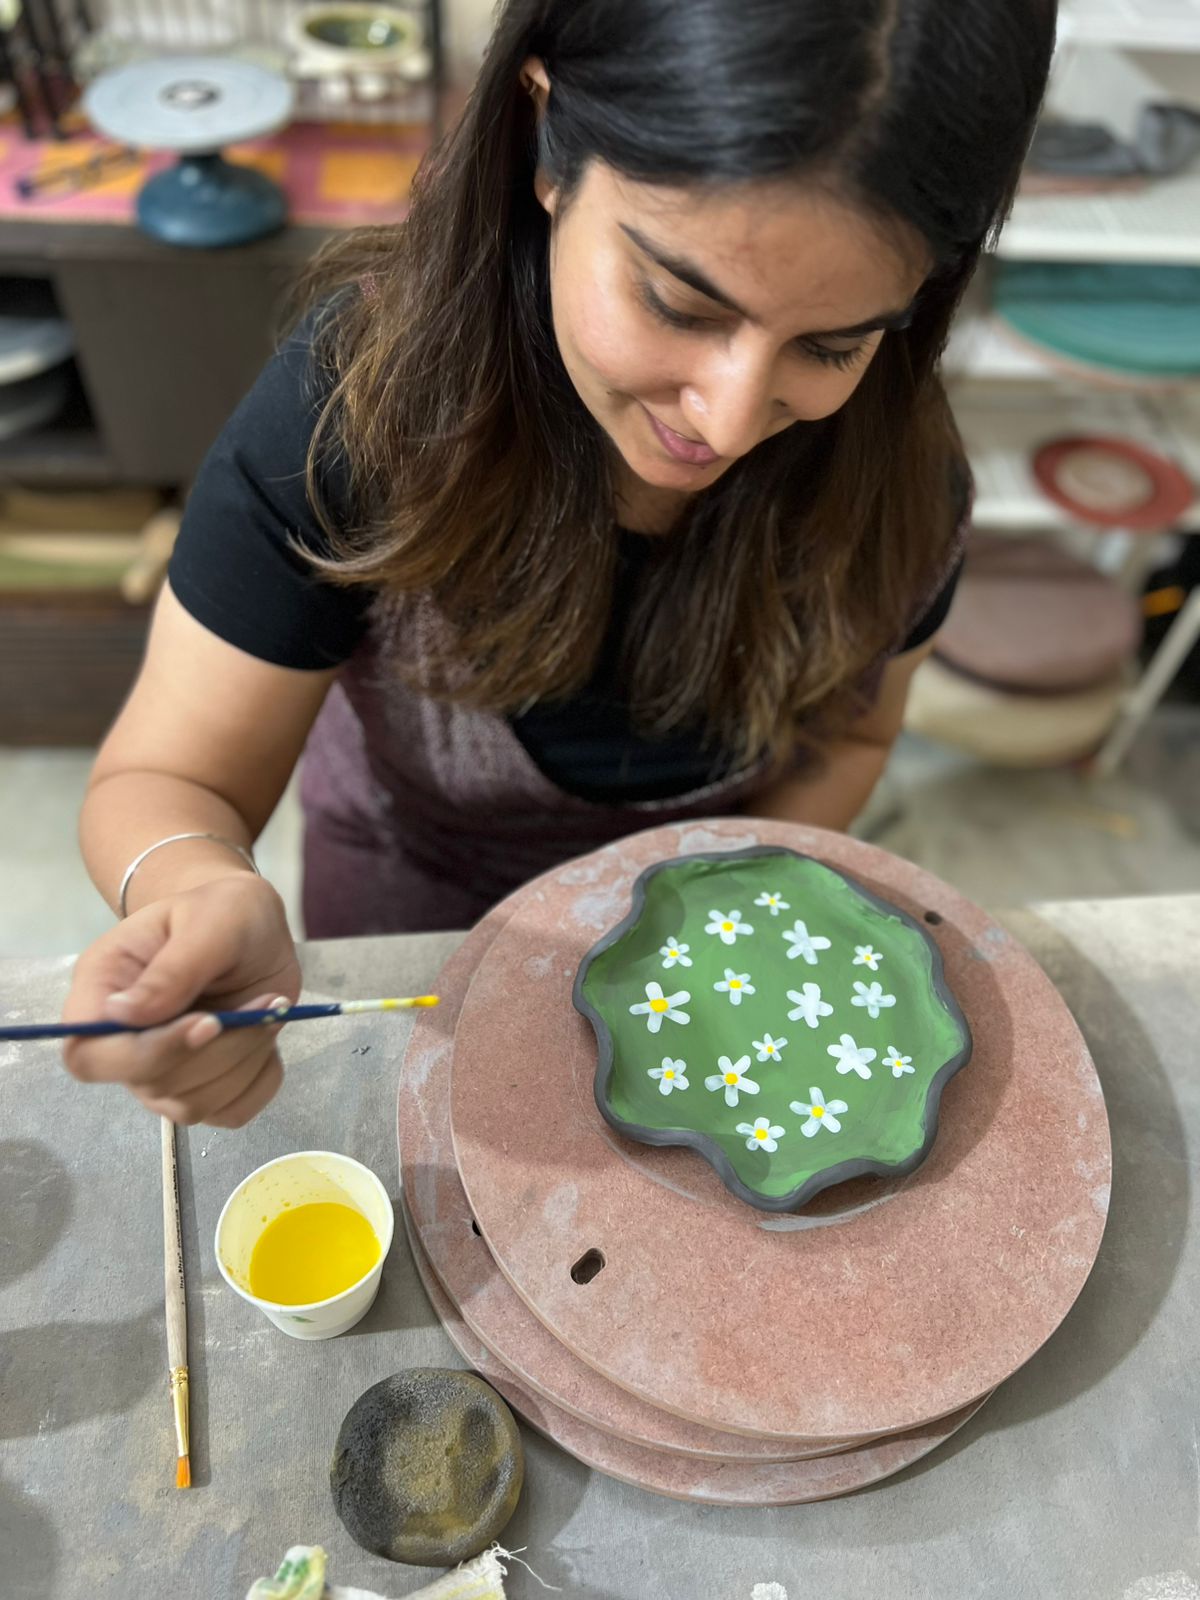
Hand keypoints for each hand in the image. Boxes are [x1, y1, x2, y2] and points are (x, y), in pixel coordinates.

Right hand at [62, 875, 301, 1127]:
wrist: (254, 927)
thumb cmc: (223, 912)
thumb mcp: (210, 920)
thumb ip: (172, 969)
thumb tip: (123, 1015)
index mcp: (102, 991)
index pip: (91, 1055)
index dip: (143, 1054)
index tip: (207, 1022)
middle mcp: (122, 1041)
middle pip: (152, 1084)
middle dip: (219, 1049)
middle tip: (265, 1001)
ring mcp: (161, 1071)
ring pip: (195, 1105)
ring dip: (245, 1059)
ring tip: (269, 1006)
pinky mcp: (204, 1087)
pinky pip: (233, 1111)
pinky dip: (261, 1079)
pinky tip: (266, 1037)